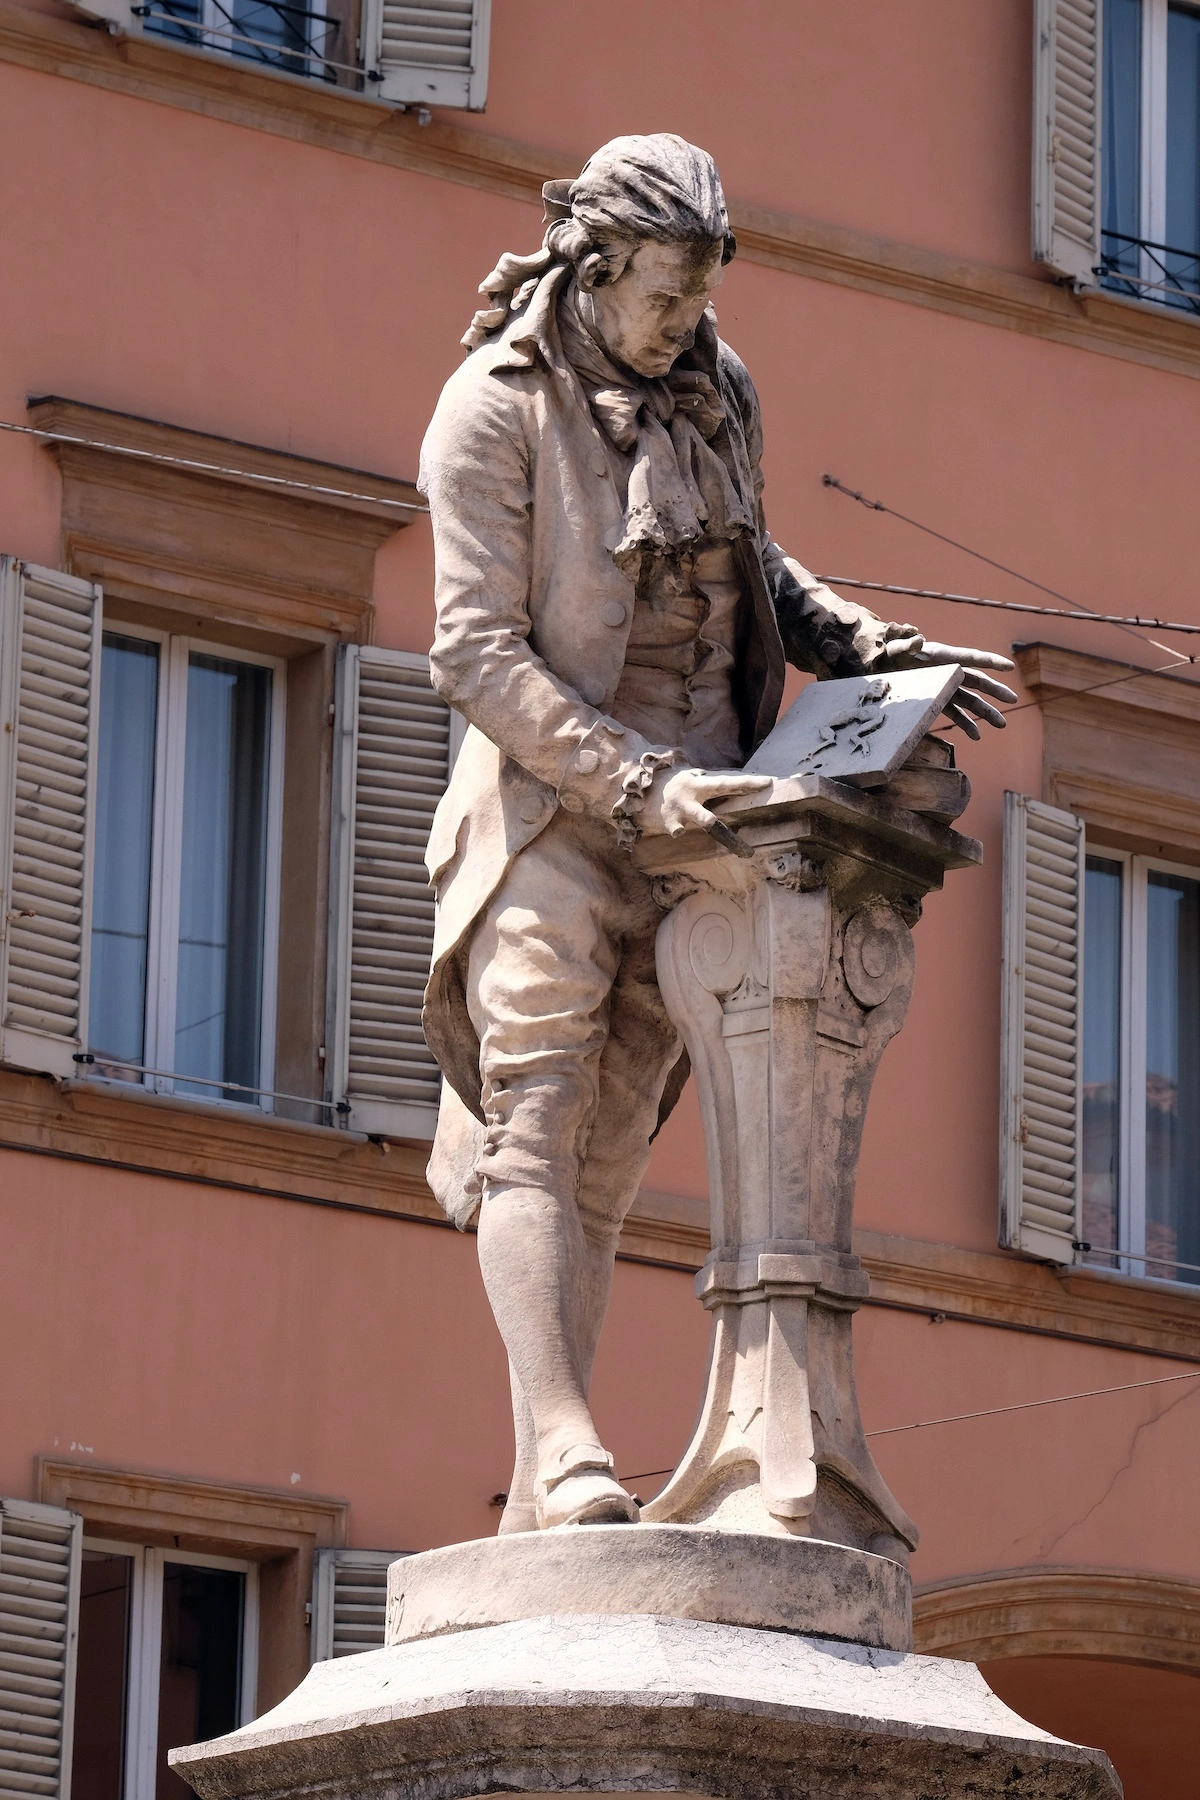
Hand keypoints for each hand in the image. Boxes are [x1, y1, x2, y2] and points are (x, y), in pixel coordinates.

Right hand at [640, 766, 770, 838]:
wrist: (637, 791)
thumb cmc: (672, 788)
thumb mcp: (691, 782)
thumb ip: (711, 786)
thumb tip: (738, 786)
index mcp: (700, 782)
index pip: (729, 780)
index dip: (748, 781)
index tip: (768, 782)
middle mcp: (694, 792)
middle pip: (722, 787)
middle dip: (742, 787)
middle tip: (763, 787)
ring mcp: (682, 807)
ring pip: (704, 816)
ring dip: (714, 822)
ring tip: (727, 832)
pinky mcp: (668, 821)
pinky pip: (677, 829)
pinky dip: (678, 830)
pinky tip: (679, 832)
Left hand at [879, 634, 1017, 739]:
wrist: (880, 667)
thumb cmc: (888, 654)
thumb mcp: (895, 649)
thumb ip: (906, 646)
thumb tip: (919, 640)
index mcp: (942, 656)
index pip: (970, 657)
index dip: (990, 661)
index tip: (1009, 666)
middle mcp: (948, 671)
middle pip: (977, 681)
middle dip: (995, 691)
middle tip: (1013, 700)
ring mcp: (944, 687)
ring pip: (971, 700)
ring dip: (987, 712)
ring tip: (1002, 724)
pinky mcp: (937, 701)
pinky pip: (955, 713)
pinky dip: (966, 724)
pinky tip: (977, 735)